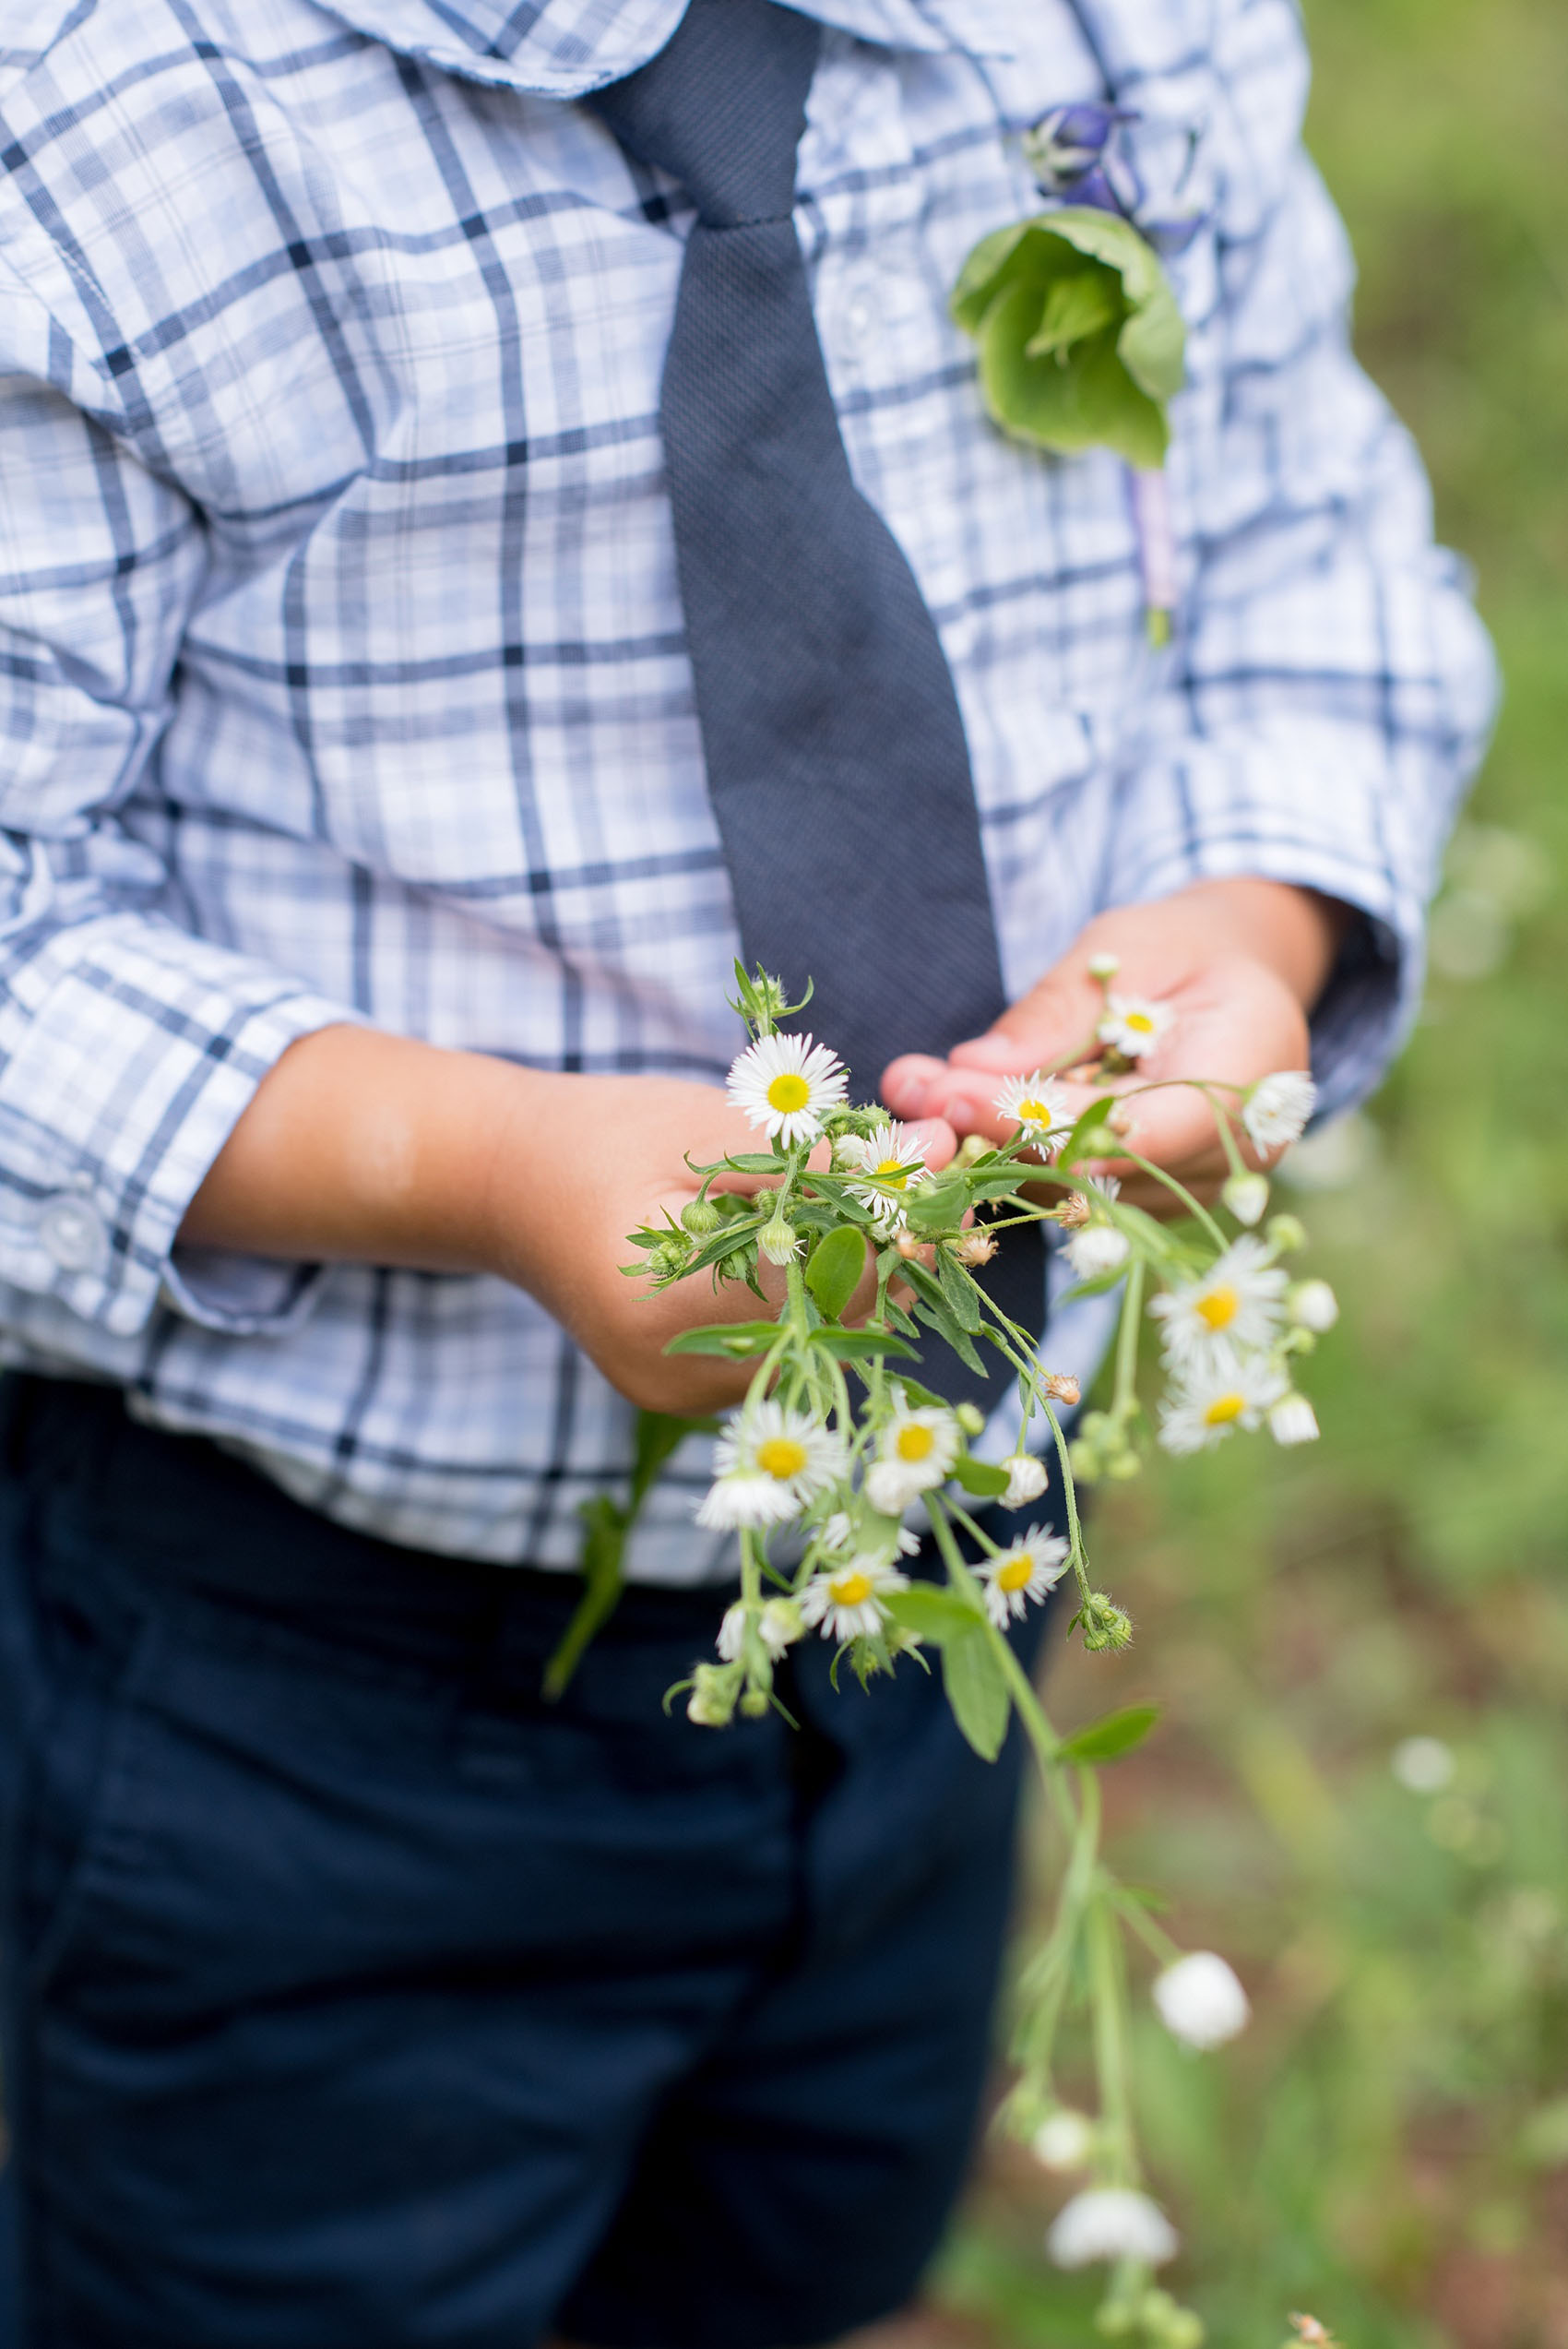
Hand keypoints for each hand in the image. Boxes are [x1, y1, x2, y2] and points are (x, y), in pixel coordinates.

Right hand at [179, 1026, 956, 1416]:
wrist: (506, 1185)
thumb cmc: (604, 1134)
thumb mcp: (719, 1124)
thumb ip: (827, 1152)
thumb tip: (940, 1158)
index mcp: (663, 1310)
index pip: (828, 1285)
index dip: (902, 1231)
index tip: (949, 1179)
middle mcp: (674, 1380)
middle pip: (836, 1328)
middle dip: (898, 1255)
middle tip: (944, 1187)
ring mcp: (680, 1400)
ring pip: (822, 1346)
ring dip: (869, 1278)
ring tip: (897, 1208)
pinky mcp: (688, 1397)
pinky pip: (789, 1350)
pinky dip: (822, 1298)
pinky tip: (839, 1247)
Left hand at [880, 880, 1344, 1215]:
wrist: (1234, 980)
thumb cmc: (1186, 949)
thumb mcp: (1129, 947)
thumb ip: (1062, 1010)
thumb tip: (972, 1067)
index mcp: (1248, 1083)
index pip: (1134, 1132)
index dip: (1038, 1122)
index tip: (951, 1092)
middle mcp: (1226, 1159)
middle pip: (1091, 1170)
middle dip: (987, 1129)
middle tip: (905, 1089)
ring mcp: (1186, 1190)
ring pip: (1068, 1187)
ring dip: (980, 1143)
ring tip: (910, 1089)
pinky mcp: (1144, 1199)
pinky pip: (1067, 1186)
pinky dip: (1001, 1150)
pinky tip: (942, 1107)